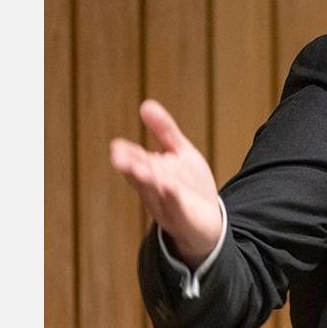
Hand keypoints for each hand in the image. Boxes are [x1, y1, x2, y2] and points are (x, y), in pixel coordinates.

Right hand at [109, 99, 221, 266]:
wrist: (209, 222)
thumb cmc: (189, 186)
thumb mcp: (180, 153)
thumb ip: (164, 131)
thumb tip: (146, 104)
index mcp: (151, 171)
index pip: (135, 160)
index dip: (127, 154)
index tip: (117, 146)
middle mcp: (154, 189)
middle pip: (139, 176)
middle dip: (130, 167)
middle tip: (118, 157)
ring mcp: (167, 205)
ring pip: (154, 193)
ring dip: (147, 182)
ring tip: (141, 170)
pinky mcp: (184, 218)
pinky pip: (176, 208)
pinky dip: (172, 199)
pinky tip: (170, 188)